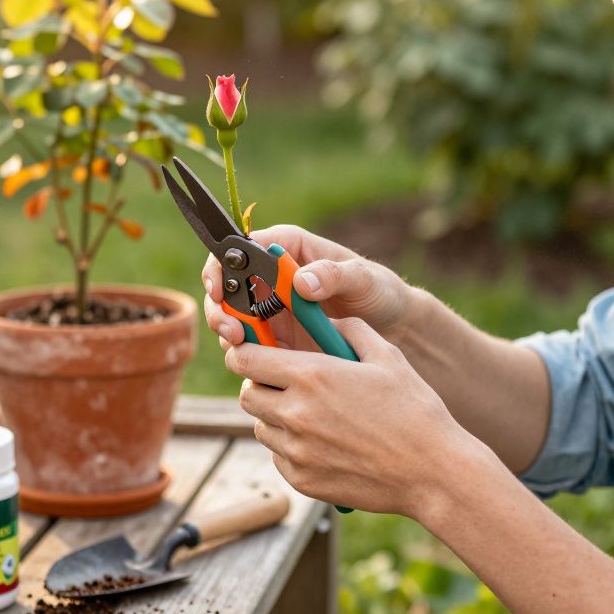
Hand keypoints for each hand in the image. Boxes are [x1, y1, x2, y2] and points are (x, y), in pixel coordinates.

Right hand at [202, 224, 412, 349]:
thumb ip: (333, 275)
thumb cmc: (378, 290)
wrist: (393, 326)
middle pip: (227, 285)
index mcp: (287, 247)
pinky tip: (259, 366)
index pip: (242, 247)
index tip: (220, 289)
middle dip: (220, 308)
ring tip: (242, 349)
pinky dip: (247, 355)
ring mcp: (271, 308)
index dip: (223, 266)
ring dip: (229, 333)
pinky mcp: (276, 337)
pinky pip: (251, 345)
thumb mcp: (363, 278)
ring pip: (232, 317)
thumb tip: (300, 282)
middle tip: (231, 331)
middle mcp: (272, 276)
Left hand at [226, 315, 478, 516]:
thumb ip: (351, 330)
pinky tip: (322, 441)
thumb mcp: (387, 356)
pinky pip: (278, 456)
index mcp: (312, 376)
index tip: (254, 352)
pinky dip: (290, 447)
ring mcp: (297, 451)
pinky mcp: (302, 480)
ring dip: (275, 416)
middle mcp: (295, 414)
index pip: (244, 359)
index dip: (244, 352)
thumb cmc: (415, 411)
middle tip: (286, 383)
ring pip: (261, 426)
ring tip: (311, 413)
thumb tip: (330, 321)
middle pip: (246, 394)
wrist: (433, 472)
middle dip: (260, 384)